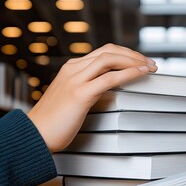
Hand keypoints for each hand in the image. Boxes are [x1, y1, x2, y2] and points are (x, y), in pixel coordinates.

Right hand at [27, 43, 157, 151]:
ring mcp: (75, 79)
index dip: (125, 53)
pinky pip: (110, 78)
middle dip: (133, 54)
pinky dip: (129, 73)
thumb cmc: (54, 122)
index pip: (103, 52)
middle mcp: (73, 69)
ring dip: (134, 60)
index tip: (140, 60)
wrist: (34, 135)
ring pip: (110, 59)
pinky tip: (141, 73)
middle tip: (150, 62)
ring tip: (150, 67)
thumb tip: (110, 87)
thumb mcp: (74, 98)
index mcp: (72, 68)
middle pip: (109, 51)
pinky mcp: (80, 94)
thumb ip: (89, 88)